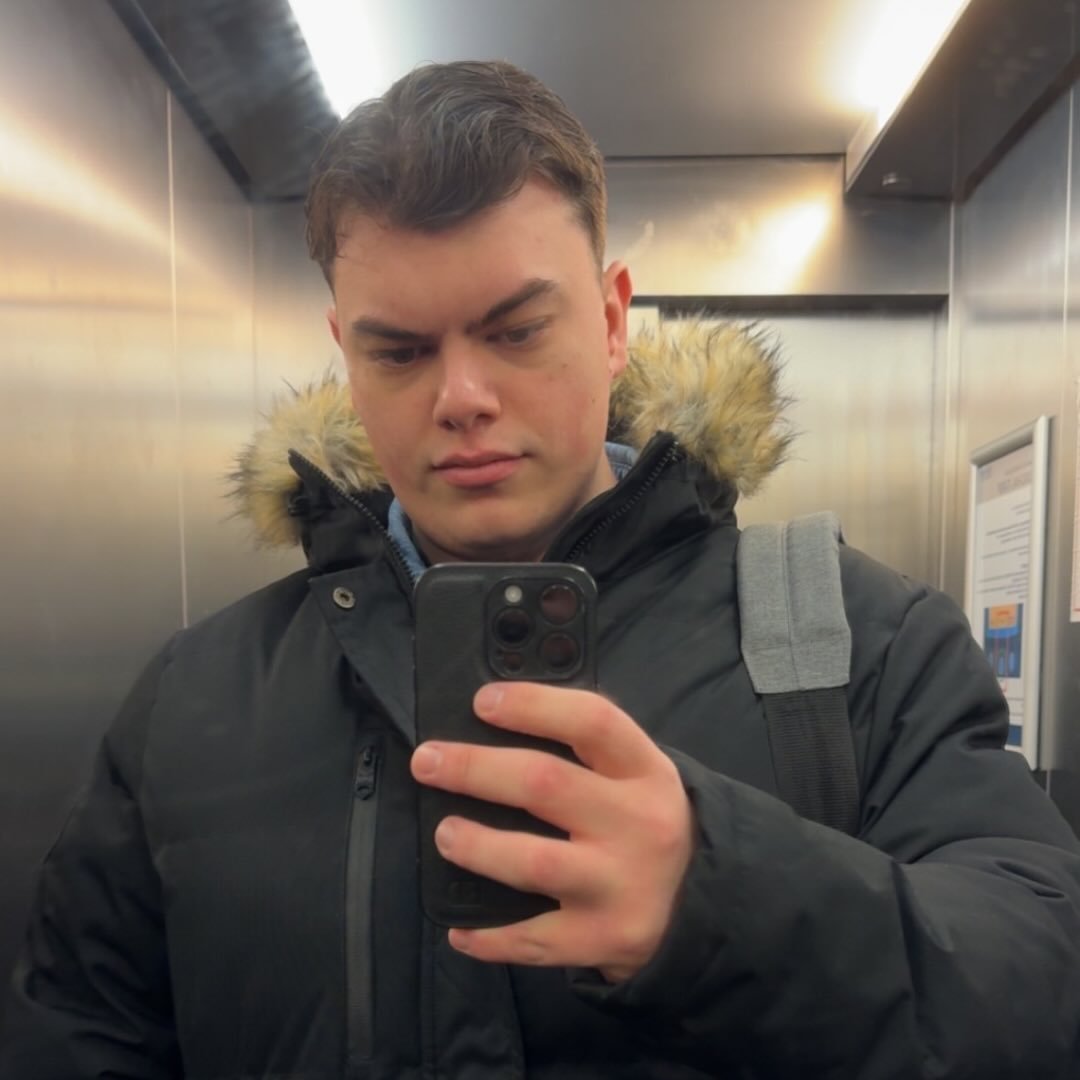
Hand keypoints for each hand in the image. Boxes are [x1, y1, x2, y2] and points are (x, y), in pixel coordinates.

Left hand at [410, 682, 693, 982]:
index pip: (592, 721)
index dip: (533, 706)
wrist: (702, 902)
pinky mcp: (605, 939)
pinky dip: (489, 937)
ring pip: (535, 863)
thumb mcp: (634, 773)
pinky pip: (534, 941)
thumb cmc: (643, 818)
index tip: (482, 701)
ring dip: (479, 846)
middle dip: (475, 769)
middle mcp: (639, 824)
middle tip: (427, 761)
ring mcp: (621, 885)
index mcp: (645, 770)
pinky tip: (458, 928)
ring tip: (444, 834)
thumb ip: (581, 747)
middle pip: (546, 784)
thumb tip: (492, 717)